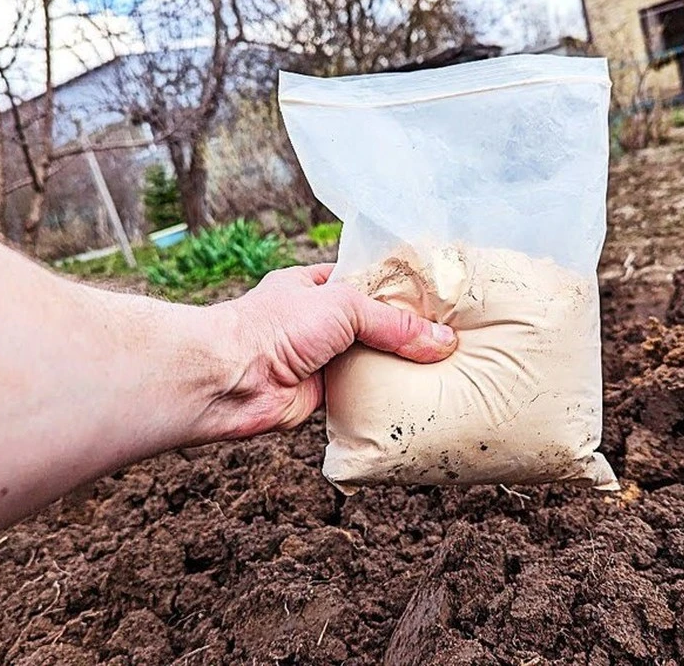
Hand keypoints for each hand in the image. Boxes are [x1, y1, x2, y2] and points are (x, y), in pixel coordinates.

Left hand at [193, 264, 456, 440]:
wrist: (232, 380)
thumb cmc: (276, 327)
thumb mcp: (343, 307)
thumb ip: (394, 324)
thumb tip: (443, 343)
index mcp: (316, 286)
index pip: (367, 283)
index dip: (400, 291)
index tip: (438, 301)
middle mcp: (318, 322)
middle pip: (373, 326)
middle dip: (405, 335)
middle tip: (450, 340)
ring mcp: (320, 359)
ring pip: (369, 362)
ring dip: (397, 369)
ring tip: (444, 371)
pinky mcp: (321, 395)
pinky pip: (361, 395)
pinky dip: (383, 399)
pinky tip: (416, 400)